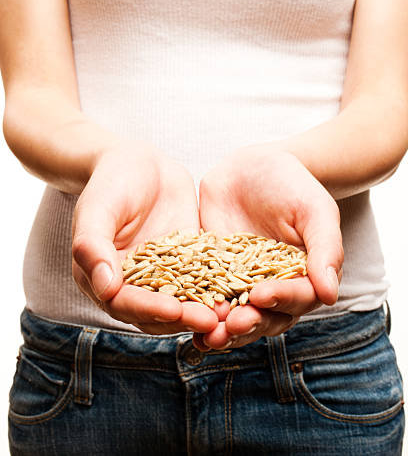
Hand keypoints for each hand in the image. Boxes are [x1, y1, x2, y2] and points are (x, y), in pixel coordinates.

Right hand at [72, 141, 217, 334]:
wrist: (140, 163)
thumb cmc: (111, 182)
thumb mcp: (97, 209)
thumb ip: (93, 246)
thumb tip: (104, 288)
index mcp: (102, 278)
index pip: (124, 303)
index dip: (149, 309)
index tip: (174, 311)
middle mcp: (131, 284)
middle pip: (156, 311)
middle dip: (183, 318)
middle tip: (212, 321)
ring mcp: (162, 275)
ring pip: (182, 302)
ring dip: (203, 310)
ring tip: (231, 314)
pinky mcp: (187, 263)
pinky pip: (203, 280)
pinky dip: (219, 289)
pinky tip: (241, 291)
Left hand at [195, 145, 342, 349]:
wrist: (253, 166)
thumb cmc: (293, 186)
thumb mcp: (315, 210)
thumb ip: (326, 250)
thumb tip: (329, 294)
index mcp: (304, 277)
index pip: (297, 298)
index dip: (281, 299)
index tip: (262, 296)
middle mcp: (274, 287)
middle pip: (266, 317)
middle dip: (249, 324)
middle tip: (232, 324)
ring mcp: (241, 283)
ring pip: (235, 316)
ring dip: (224, 329)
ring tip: (209, 336)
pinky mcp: (213, 274)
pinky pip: (206, 296)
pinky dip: (197, 311)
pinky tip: (184, 318)